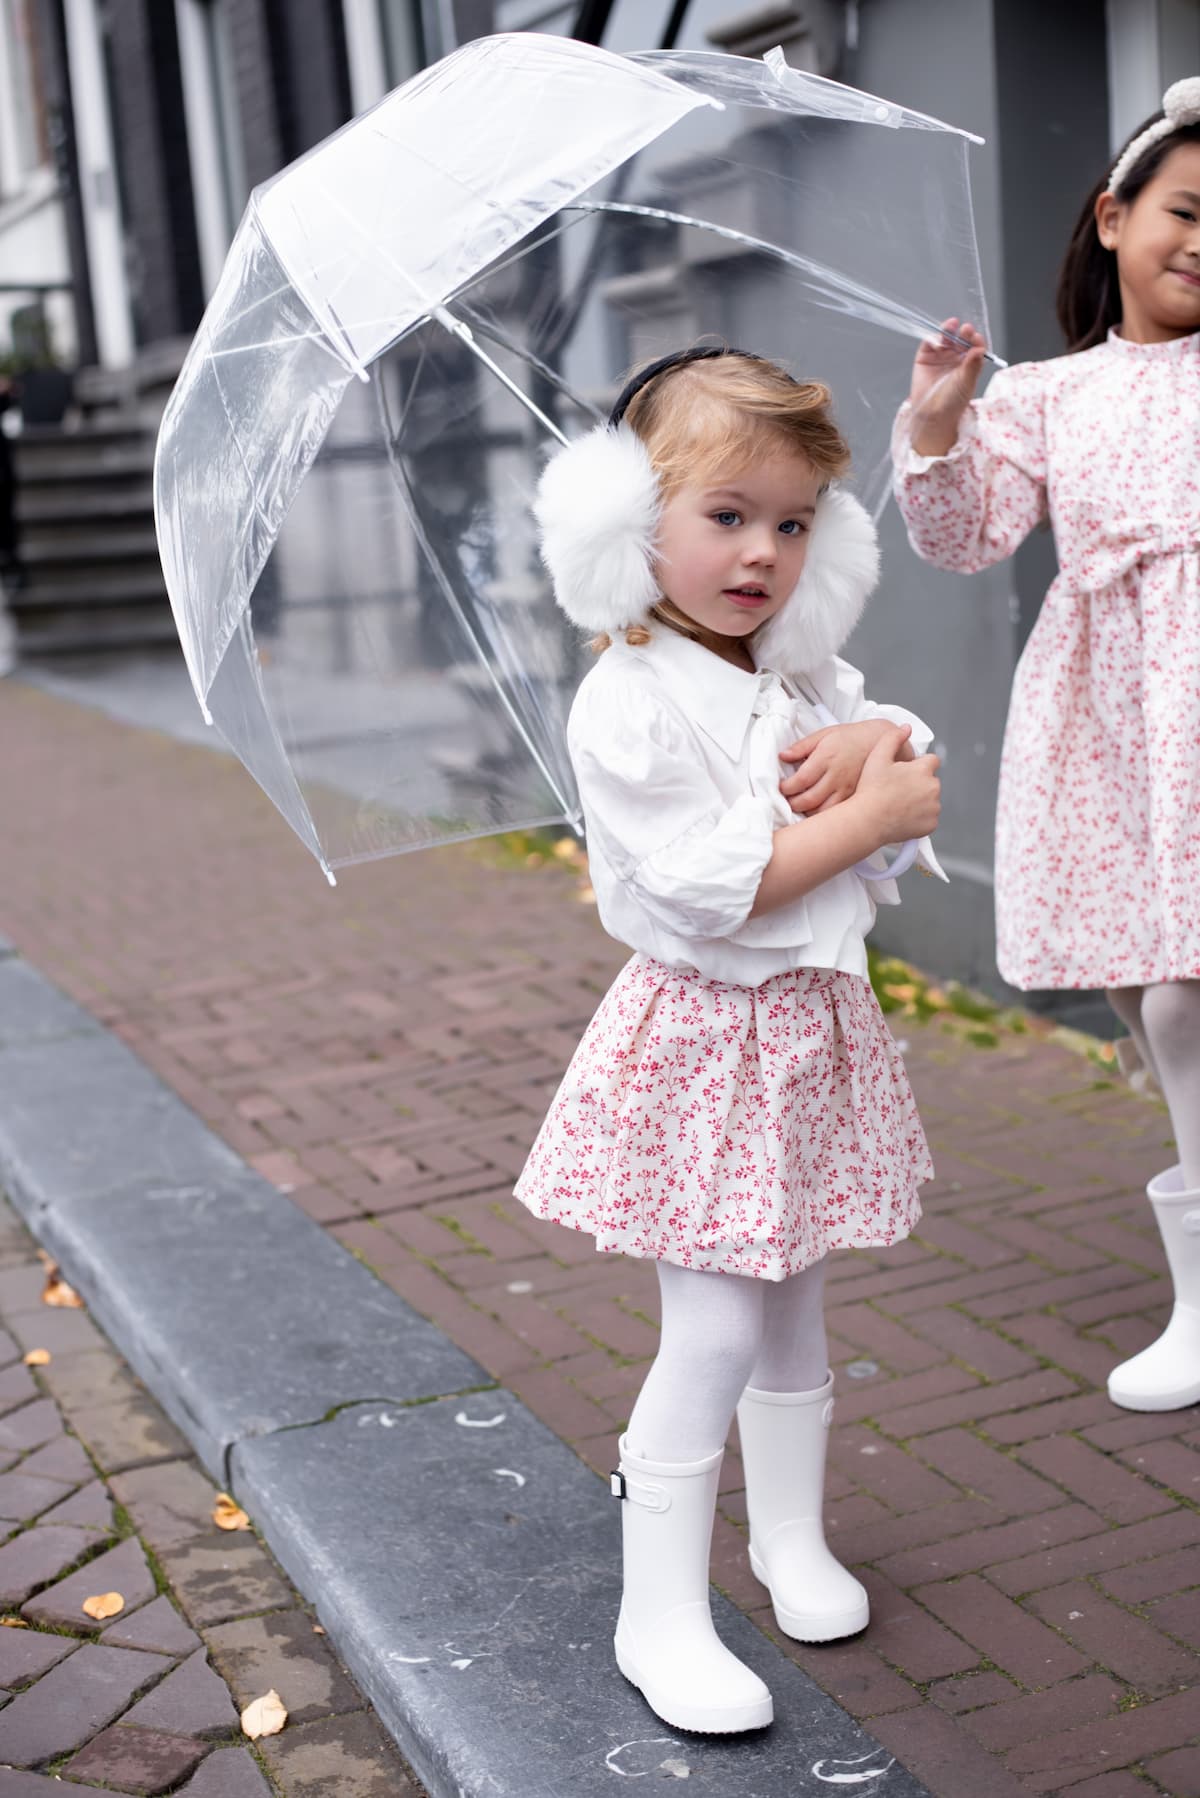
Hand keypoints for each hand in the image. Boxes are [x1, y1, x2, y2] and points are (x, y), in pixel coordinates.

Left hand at [779, 719, 898, 814]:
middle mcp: (836, 776)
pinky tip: (816, 810)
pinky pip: (835, 813)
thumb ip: (801, 746)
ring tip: (799, 806)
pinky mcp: (853, 797)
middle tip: (786, 800)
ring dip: (806, 812)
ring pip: (822, 811)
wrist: (879, 742)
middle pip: (809, 800)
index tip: (780, 787)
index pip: (801, 780)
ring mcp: (846, 789)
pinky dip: (823, 816)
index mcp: (826, 758)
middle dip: (792, 804)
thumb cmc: (850, 737)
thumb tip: (783, 756)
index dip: (786, 788)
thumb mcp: (824, 734)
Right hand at [855, 724, 940, 843]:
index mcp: (923, 769)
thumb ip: (893, 738)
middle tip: (897, 790)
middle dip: (919, 783)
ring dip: (920, 800)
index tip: (906, 773)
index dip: (918, 765)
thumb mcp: (877, 757)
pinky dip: (919, 818)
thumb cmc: (870, 791)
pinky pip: (928, 818)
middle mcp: (933, 788)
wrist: (867, 822)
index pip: (932, 760)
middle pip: (931, 781)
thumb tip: (906, 728)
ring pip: (930, 800)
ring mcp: (933, 807)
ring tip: (898, 804)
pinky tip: (902, 816)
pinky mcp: (931, 825)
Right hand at [908, 317, 986, 457]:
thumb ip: (973, 365)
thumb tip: (980, 349)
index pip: (975, 346)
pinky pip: (929, 342)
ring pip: (946, 337)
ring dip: (948, 329)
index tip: (976, 337)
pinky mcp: (925, 356)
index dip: (976, 340)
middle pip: (961, 338)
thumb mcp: (967, 383)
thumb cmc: (952, 402)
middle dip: (964, 332)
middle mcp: (956, 357)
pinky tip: (938, 340)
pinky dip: (933, 338)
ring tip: (952, 325)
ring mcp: (940, 356)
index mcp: (969, 362)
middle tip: (966, 330)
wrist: (932, 415)